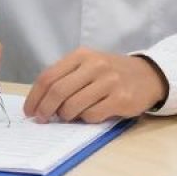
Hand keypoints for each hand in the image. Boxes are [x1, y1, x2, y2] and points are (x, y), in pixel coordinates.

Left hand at [24, 49, 167, 122]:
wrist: (147, 75)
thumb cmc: (111, 73)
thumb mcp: (88, 66)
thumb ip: (66, 78)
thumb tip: (40, 103)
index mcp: (81, 55)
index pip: (48, 76)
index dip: (35, 97)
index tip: (30, 111)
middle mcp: (94, 65)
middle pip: (58, 92)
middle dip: (45, 110)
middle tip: (43, 120)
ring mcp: (108, 81)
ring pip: (73, 106)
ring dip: (66, 117)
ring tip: (70, 116)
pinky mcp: (120, 98)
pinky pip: (92, 116)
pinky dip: (86, 119)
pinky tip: (91, 114)